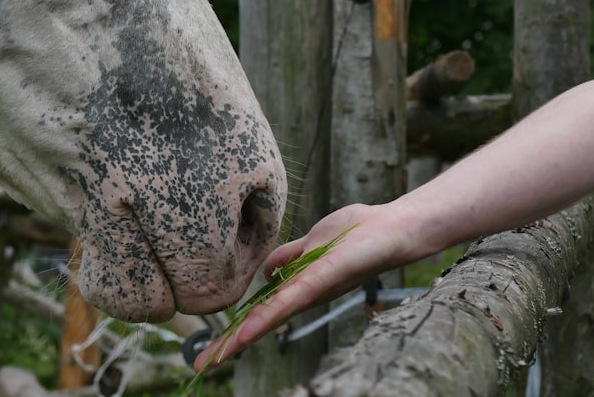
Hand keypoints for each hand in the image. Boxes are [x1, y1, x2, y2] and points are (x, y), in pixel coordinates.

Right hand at [193, 202, 415, 370]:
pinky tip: (246, 332)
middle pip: (260, 323)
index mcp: (300, 287)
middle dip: (230, 344)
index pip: (261, 312)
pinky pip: (289, 301)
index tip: (209, 351)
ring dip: (240, 338)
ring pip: (269, 318)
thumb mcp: (313, 241)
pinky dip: (265, 319)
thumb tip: (265, 270)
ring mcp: (312, 290)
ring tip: (214, 358)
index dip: (235, 331)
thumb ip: (289, 256)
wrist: (394, 226)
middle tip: (199, 367)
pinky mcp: (321, 281)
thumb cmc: (358, 233)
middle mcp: (305, 296)